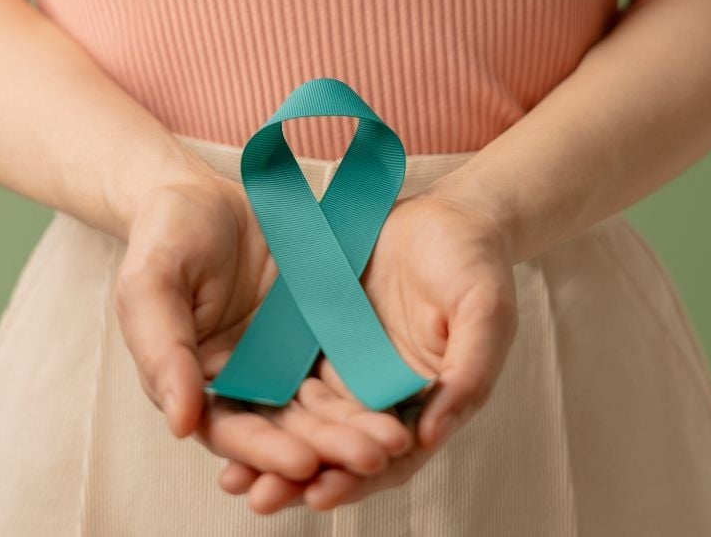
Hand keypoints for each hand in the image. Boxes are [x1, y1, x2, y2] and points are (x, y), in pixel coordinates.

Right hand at [112, 163, 414, 485]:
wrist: (205, 191)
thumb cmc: (166, 234)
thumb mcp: (150, 282)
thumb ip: (161, 348)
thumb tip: (181, 423)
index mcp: (197, 383)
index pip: (231, 430)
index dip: (264, 451)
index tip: (303, 463)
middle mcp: (245, 382)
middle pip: (287, 428)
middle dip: (329, 448)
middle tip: (373, 458)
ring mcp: (286, 359)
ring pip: (325, 404)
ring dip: (359, 427)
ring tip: (398, 441)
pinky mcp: (320, 332)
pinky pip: (348, 362)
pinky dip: (373, 385)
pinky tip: (406, 397)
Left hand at [216, 188, 519, 511]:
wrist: (444, 210)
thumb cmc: (474, 262)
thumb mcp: (486, 312)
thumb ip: (469, 372)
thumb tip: (433, 436)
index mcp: (426, 401)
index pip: (390, 456)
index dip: (358, 478)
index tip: (321, 494)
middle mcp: (380, 394)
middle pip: (338, 448)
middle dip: (300, 478)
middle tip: (260, 499)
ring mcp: (345, 367)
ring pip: (304, 419)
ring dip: (270, 451)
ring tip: (232, 479)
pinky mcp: (315, 335)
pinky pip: (283, 372)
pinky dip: (258, 397)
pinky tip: (224, 411)